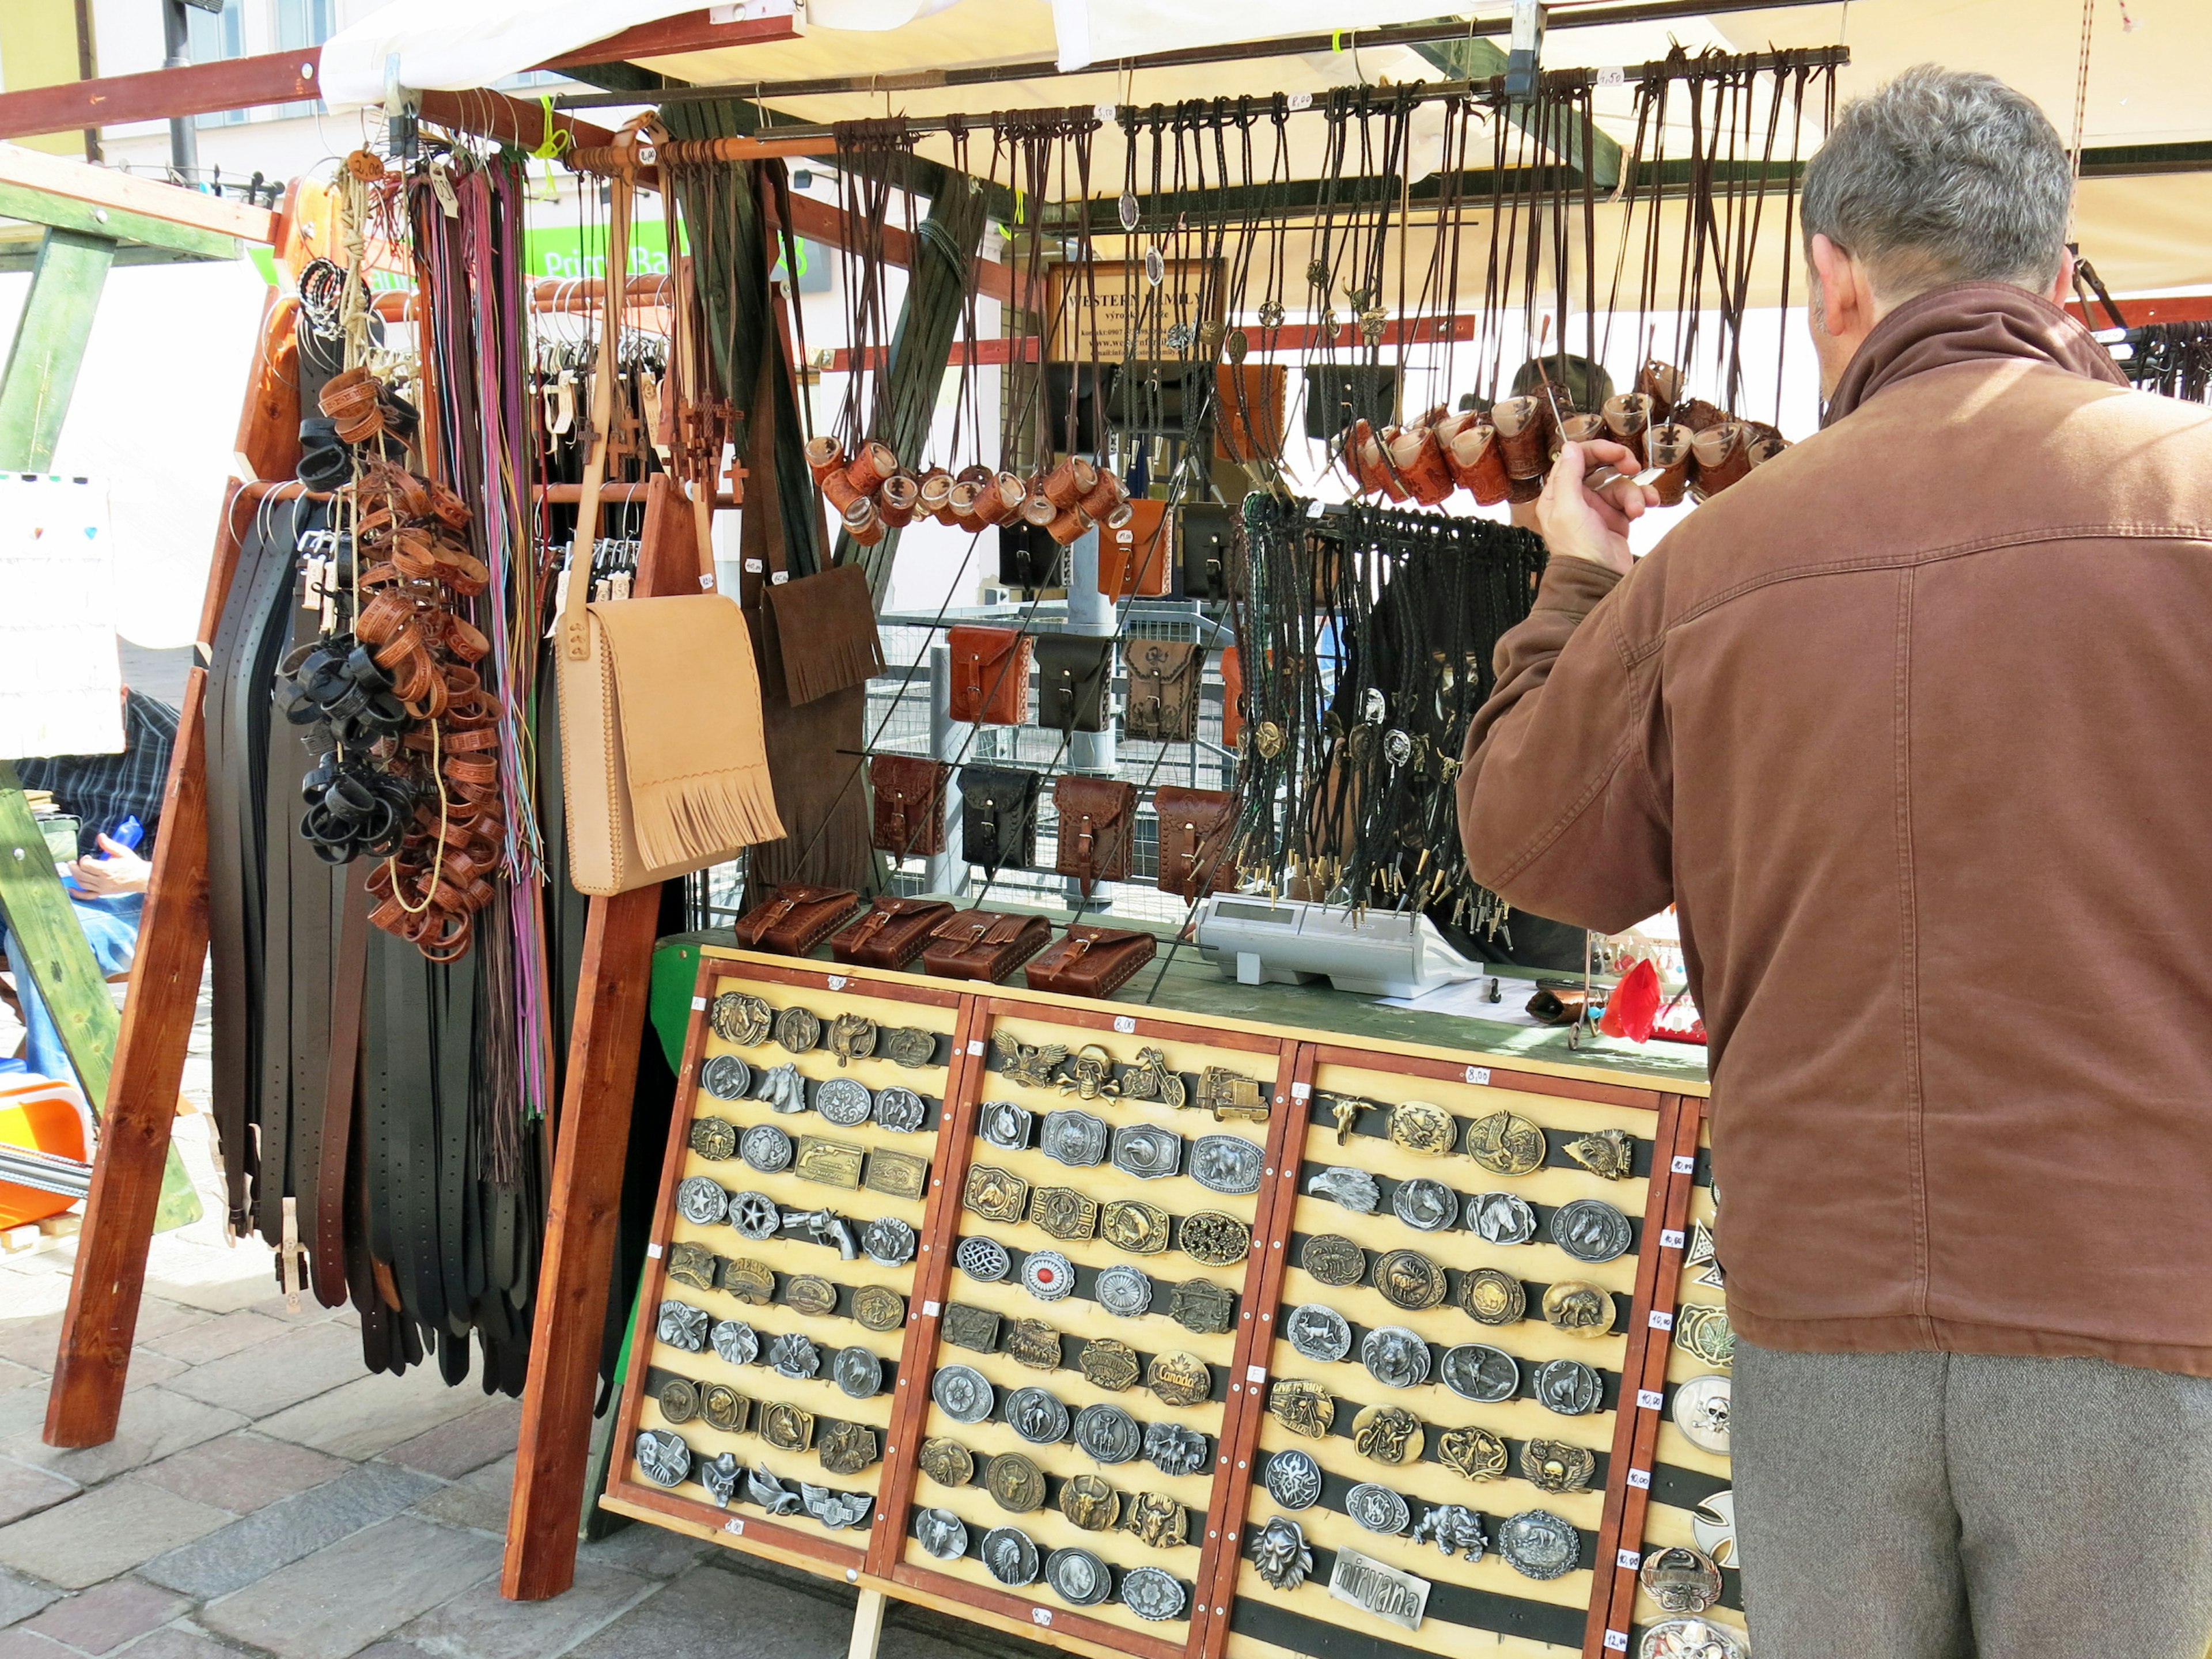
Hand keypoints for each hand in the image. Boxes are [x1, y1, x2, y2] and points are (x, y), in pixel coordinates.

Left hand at [71, 834, 150, 897]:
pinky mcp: (103, 893)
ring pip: (81, 883)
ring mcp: (102, 888)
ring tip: (74, 869)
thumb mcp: (123, 852)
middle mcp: (103, 881)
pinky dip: (77, 893)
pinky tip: (70, 889)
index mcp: (107, 870)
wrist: (143, 879)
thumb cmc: (133, 865)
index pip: (86, 865)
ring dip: (74, 876)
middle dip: (73, 867)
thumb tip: (100, 836)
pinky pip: (87, 895)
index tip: (88, 856)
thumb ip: (109, 845)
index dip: (83, 859)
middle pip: (80, 875)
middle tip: (72, 861)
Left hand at [1535, 438, 1661, 575]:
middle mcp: (1576, 499)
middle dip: (1618, 464)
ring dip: (1633, 493)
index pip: (1575, 459)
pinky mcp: (1616, 519)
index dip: (1597, 450)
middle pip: (1599, 467)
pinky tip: (1647, 507)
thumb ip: (1568, 476)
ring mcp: (1597, 509)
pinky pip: (1632, 499)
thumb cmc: (1578, 549)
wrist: (1599, 580)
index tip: (1617, 452)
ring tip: (1637, 510)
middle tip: (1633, 466)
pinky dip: (1642, 500)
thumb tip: (1569, 446)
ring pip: (1620, 484)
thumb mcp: (1568, 509)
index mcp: (1558, 494)